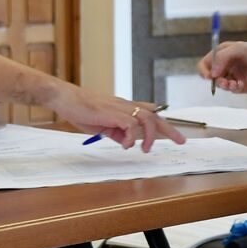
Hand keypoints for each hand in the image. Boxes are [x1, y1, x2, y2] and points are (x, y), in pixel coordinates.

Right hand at [48, 84, 184, 151]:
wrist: (65, 98)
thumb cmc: (80, 109)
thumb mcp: (102, 125)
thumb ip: (116, 132)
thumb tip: (126, 142)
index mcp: (123, 108)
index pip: (149, 112)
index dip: (163, 122)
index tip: (174, 134)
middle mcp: (125, 106)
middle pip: (154, 115)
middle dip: (170, 129)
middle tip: (181, 141)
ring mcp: (119, 108)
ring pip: (146, 118)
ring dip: (150, 136)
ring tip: (146, 149)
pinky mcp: (111, 112)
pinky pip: (129, 124)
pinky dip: (131, 137)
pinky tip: (125, 145)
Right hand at [198, 41, 246, 93]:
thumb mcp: (240, 49)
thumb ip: (223, 57)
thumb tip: (213, 73)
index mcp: (223, 53)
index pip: (206, 62)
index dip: (204, 70)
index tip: (209, 76)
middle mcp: (226, 64)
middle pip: (212, 76)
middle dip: (216, 80)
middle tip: (225, 82)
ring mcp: (233, 75)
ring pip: (221, 84)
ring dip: (225, 86)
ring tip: (234, 84)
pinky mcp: (240, 85)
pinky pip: (231, 90)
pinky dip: (234, 89)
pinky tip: (242, 85)